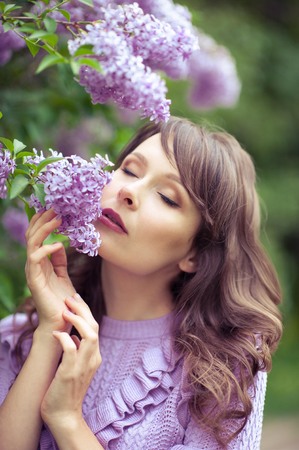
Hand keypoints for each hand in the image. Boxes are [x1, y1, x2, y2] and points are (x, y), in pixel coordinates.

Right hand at [25, 209, 75, 330]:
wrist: (61, 321)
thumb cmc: (62, 299)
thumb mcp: (63, 274)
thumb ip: (60, 260)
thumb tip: (60, 244)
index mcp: (40, 261)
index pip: (36, 235)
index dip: (42, 221)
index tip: (54, 208)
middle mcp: (33, 264)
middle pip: (32, 235)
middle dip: (42, 219)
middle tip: (55, 207)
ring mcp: (32, 271)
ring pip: (32, 243)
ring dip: (44, 229)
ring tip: (58, 219)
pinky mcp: (34, 280)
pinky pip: (35, 259)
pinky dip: (46, 249)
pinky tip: (58, 244)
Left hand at [41, 294, 101, 428]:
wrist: (64, 414)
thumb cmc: (66, 389)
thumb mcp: (75, 366)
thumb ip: (78, 351)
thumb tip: (74, 336)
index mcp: (94, 355)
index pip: (94, 327)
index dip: (85, 311)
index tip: (75, 299)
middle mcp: (93, 358)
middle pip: (94, 326)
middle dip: (83, 309)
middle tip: (70, 298)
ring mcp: (83, 366)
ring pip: (89, 335)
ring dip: (77, 320)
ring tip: (65, 312)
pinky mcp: (71, 373)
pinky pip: (71, 349)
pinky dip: (65, 338)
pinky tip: (56, 334)